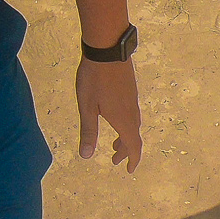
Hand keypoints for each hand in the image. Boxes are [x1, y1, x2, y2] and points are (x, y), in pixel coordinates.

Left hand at [75, 58, 141, 172]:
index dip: (132, 160)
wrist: (107, 48)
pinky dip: (125, 124)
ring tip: (114, 142)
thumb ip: (88, 131)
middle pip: (133, 137)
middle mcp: (132, 112)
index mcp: (123, 120)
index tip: (128, 170)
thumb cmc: (94, 78)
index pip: (133, 147)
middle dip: (125, 150)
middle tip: (113, 158)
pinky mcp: (130, 88)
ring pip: (133, 124)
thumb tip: (86, 156)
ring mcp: (132, 99)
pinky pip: (131, 113)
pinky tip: (115, 117)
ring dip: (125, 137)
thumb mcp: (87, 107)